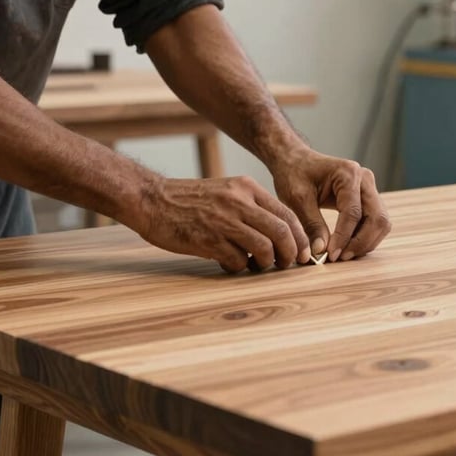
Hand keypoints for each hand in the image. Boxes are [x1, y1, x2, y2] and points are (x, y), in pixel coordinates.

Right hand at [137, 176, 310, 271]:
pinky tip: (230, 263)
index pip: (287, 213)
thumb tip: (278, 234)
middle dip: (291, 253)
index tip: (304, 253)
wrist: (151, 199)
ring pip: (264, 248)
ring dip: (267, 263)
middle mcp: (239, 201)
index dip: (300, 237)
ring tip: (258, 265)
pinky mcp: (208, 239)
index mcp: (246, 188)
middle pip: (281, 232)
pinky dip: (240, 267)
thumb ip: (251, 207)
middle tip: (288, 264)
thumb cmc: (190, 200)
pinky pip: (238, 260)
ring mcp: (224, 220)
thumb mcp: (226, 191)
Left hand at [272, 150, 391, 262]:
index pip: (353, 212)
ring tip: (344, 255)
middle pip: (376, 218)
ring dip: (366, 242)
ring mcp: (369, 188)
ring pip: (380, 222)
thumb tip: (321, 252)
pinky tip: (348, 246)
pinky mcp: (368, 198)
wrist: (295, 161)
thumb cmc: (294, 174)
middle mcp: (365, 178)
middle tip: (340, 258)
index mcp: (348, 173)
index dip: (344, 237)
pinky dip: (365, 237)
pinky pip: (375, 222)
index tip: (331, 255)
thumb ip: (311, 225)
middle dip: (361, 242)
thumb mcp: (297, 200)